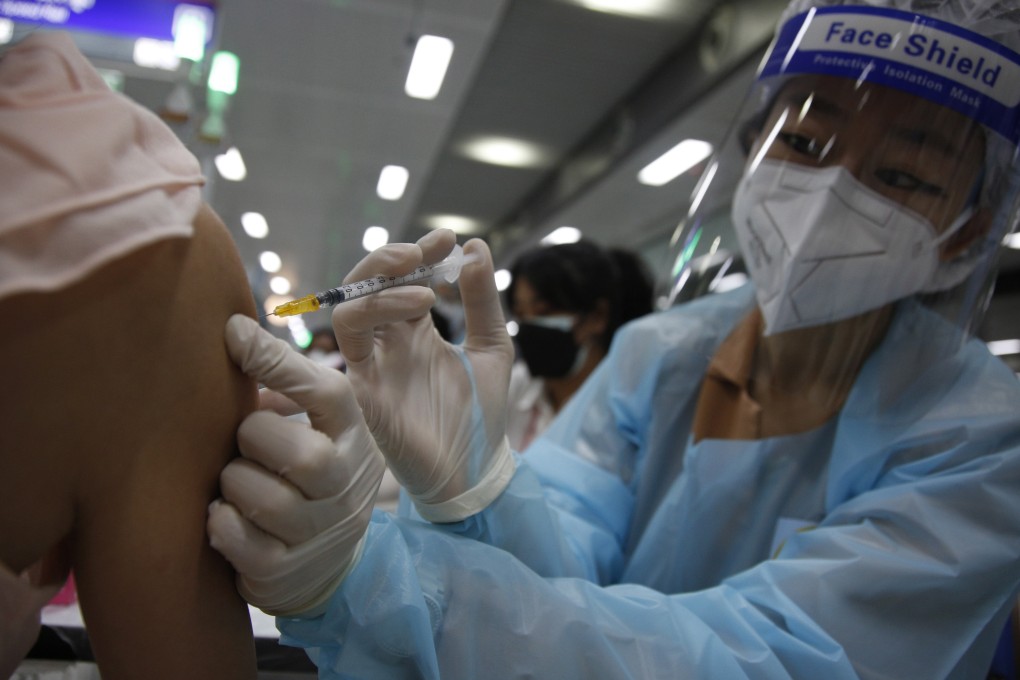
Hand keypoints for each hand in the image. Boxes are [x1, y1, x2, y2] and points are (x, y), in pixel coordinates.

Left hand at [207, 315, 384, 616]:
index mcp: (351, 436)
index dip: (277, 362)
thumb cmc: (308, 473)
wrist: (331, 561)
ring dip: (232, 484)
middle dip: (253, 439)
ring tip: (236, 481)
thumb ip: (285, 381)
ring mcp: (320, 531)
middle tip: (245, 444)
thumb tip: (233, 330)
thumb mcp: (316, 425)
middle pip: (298, 454)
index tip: (232, 333)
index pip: (327, 392)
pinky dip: (220, 522)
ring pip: (259, 497)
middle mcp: (345, 484)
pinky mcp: (285, 570)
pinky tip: (225, 514)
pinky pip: (237, 538)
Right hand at [333, 229, 515, 521]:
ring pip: (350, 309)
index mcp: (415, 332)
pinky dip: (372, 315)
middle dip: (389, 260)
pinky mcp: (363, 388)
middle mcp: (388, 344)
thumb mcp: (492, 349)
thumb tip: (476, 247)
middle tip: (423, 252)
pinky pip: (348, 343)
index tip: (448, 238)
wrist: (476, 472)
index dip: (420, 254)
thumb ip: (482, 302)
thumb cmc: (482, 416)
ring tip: (425, 289)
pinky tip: (417, 313)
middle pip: (367, 287)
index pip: (403, 281)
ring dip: (382, 287)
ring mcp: (373, 364)